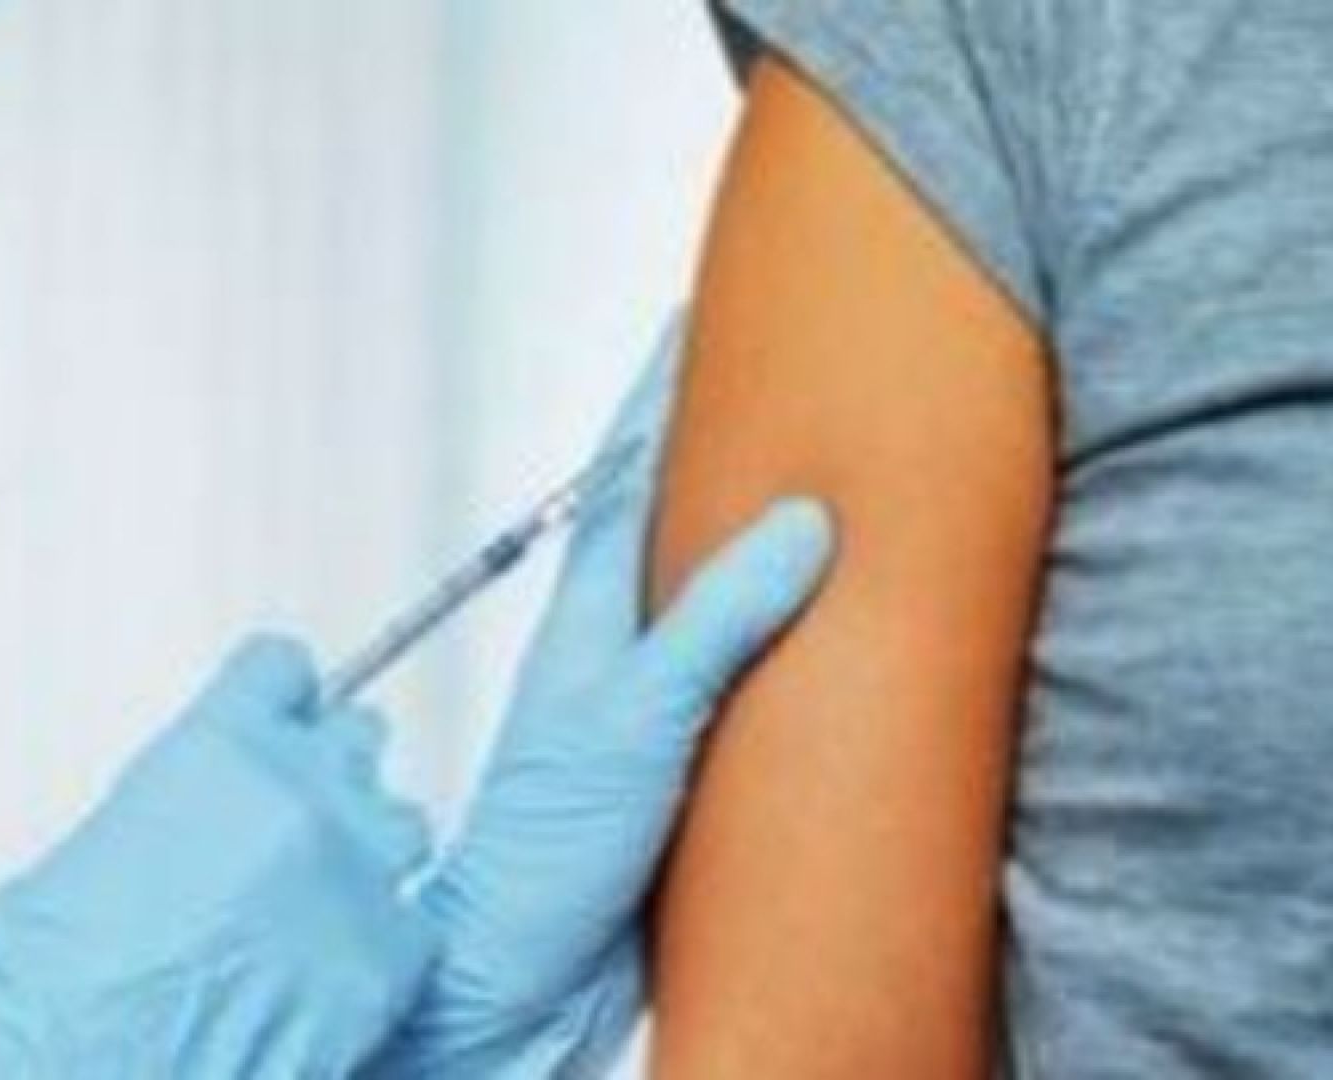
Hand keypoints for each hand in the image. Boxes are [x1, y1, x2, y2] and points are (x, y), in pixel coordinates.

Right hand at [0, 636, 434, 1079]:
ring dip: (363, 855)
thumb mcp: (87, 858)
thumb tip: (192, 826)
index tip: (275, 719)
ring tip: (311, 908)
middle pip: (357, 740)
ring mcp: (357, 880)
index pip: (284, 668)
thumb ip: (169, 811)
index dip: (274, 701)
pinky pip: (415, 930)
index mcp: (219, 749)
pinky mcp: (390, 968)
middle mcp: (304, 798)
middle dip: (326, 773)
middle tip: (290, 824)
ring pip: (403, 826)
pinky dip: (380, 950)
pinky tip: (326, 981)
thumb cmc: (42, 997)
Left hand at [371, 315, 835, 1075]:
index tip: (699, 318)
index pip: (632, 468)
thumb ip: (716, 620)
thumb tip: (798, 520)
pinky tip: (807, 624)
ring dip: (744, 527)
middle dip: (716, 440)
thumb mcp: (638, 718)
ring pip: (703, 584)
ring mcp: (643, 696)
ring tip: (804, 474)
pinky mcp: (677, 753)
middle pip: (669, 512)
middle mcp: (615, 641)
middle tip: (776, 375)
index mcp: (593, 611)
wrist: (524, 969)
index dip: (665, 391)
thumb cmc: (549, 851)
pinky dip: (768, 621)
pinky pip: (731, 659)